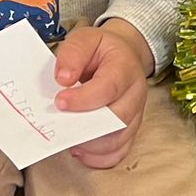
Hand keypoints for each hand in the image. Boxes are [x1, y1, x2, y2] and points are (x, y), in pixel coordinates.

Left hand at [53, 18, 153, 168]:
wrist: (122, 55)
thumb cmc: (101, 49)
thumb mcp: (85, 38)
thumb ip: (72, 54)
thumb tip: (63, 79)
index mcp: (125, 67)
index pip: (108, 88)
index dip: (83, 99)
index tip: (59, 102)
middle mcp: (136, 93)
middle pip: (117, 119)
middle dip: (86, 126)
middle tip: (60, 124)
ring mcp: (136, 115)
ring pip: (118, 141)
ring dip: (90, 145)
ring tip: (67, 137)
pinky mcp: (130, 131)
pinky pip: (118, 153)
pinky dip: (97, 158)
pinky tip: (79, 149)